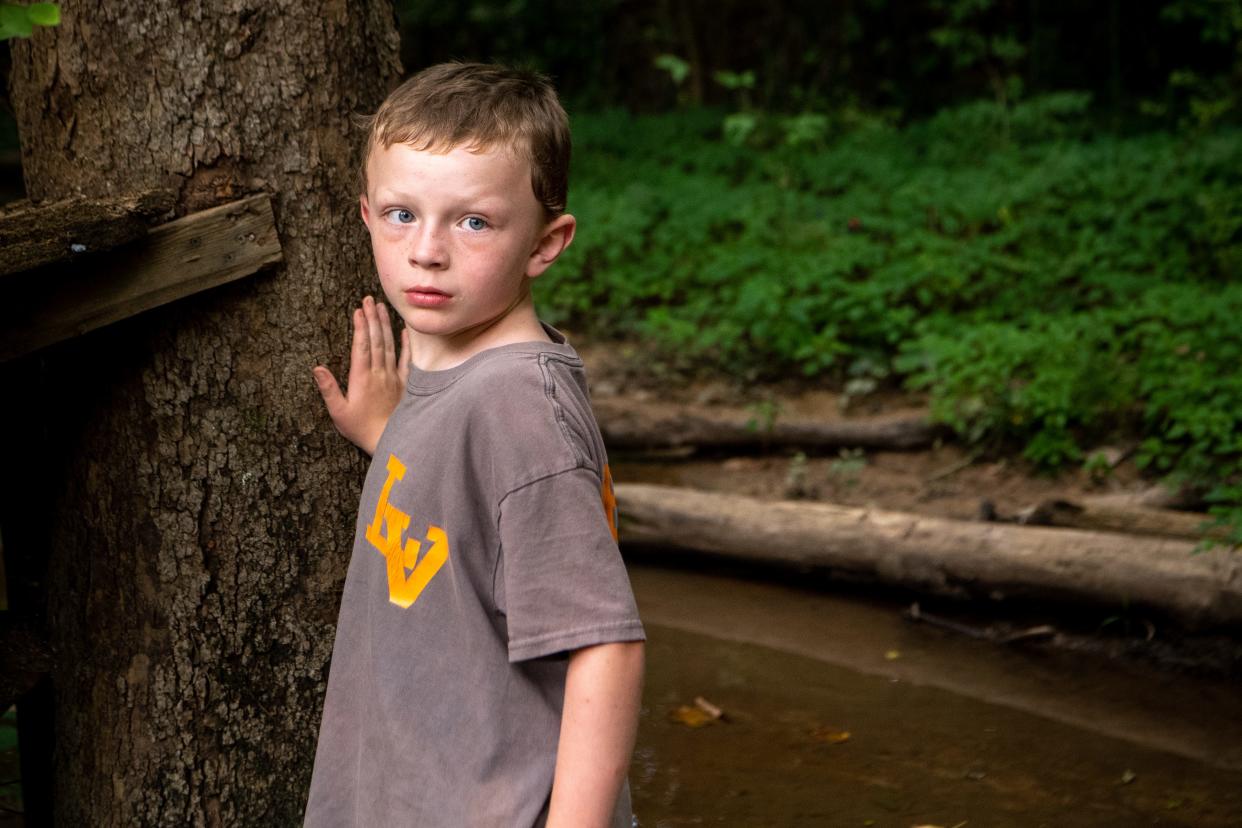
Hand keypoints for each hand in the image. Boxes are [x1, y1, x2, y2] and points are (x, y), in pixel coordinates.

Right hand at [313, 295, 409, 454]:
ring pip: (389, 345)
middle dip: (372, 318)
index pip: (361, 346)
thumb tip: (317, 368)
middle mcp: (379, 373)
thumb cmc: (360, 428)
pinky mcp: (404, 384)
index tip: (357, 310)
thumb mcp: (339, 412)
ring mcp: (393, 377)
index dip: (360, 327)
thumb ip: (329, 389)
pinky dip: (406, 344)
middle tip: (368, 299)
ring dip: (385, 325)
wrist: (389, 440)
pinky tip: (404, 331)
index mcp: (362, 378)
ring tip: (381, 307)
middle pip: (376, 340)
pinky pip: (406, 360)